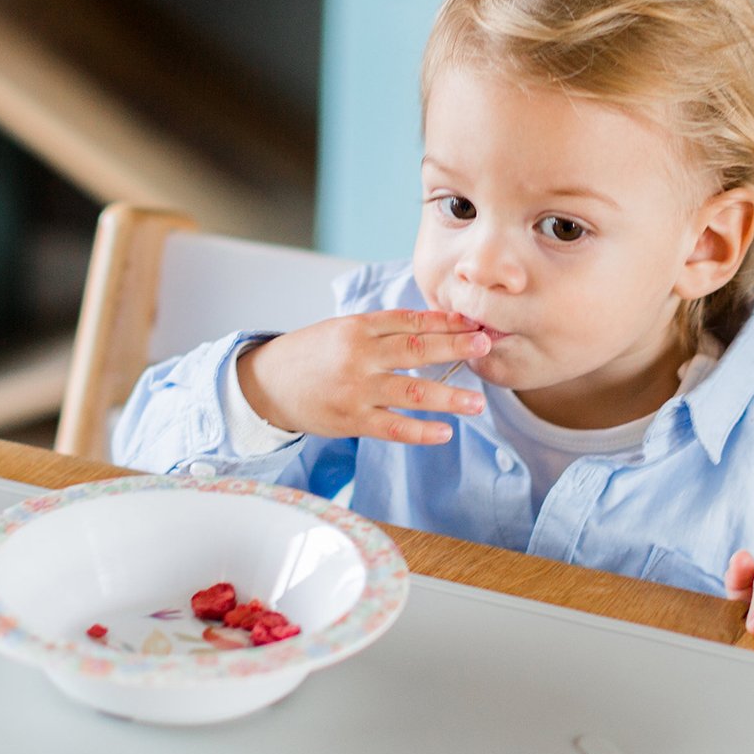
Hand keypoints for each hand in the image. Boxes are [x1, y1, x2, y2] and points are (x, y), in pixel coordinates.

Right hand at [235, 310, 490, 444]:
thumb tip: (435, 329)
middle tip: (486, 346)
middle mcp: (358, 355)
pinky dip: (421, 431)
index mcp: (358, 327)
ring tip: (477, 403)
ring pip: (411, 391)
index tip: (474, 323)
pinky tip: (445, 432)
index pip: (410, 321)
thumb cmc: (311, 355)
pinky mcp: (351, 419)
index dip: (445, 322)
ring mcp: (356, 389)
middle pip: (417, 349)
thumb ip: (383, 330)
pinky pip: (393, 427)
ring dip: (449, 397)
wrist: (267, 384)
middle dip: (455, 347)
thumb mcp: (342, 330)